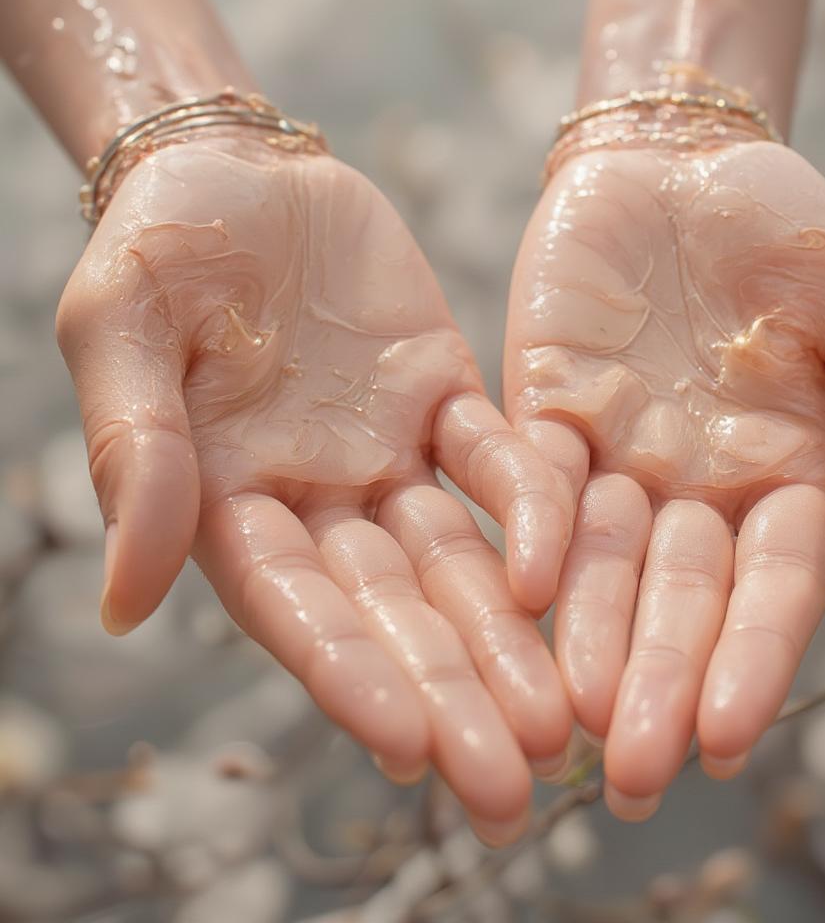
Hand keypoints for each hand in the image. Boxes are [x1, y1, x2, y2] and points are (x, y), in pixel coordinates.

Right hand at [56, 135, 575, 842]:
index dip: (351, 675)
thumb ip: (134, 454)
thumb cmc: (161, 240)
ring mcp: (391, 454)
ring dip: (509, 638)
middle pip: (393, 610)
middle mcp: (319, 499)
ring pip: (458, 560)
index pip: (297, 607)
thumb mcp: (124, 326)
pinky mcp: (448, 398)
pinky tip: (571, 573)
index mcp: (228, 500)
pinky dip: (535, 512)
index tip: (411, 749)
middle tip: (514, 789)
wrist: (243, 164)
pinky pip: (501, 462)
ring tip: (562, 723)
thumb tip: (127, 603)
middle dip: (451, 693)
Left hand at [504, 140, 824, 818]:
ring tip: (570, 727)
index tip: (731, 736)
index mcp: (787, 472)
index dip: (754, 657)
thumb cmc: (779, 222)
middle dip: (661, 682)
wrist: (675, 158)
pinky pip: (530, 488)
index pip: (775, 584)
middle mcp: (697, 485)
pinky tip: (517, 597)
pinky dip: (525, 539)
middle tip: (635, 777)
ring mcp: (615, 456)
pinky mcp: (541, 414)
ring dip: (585, 642)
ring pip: (598, 565)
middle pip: (679, 599)